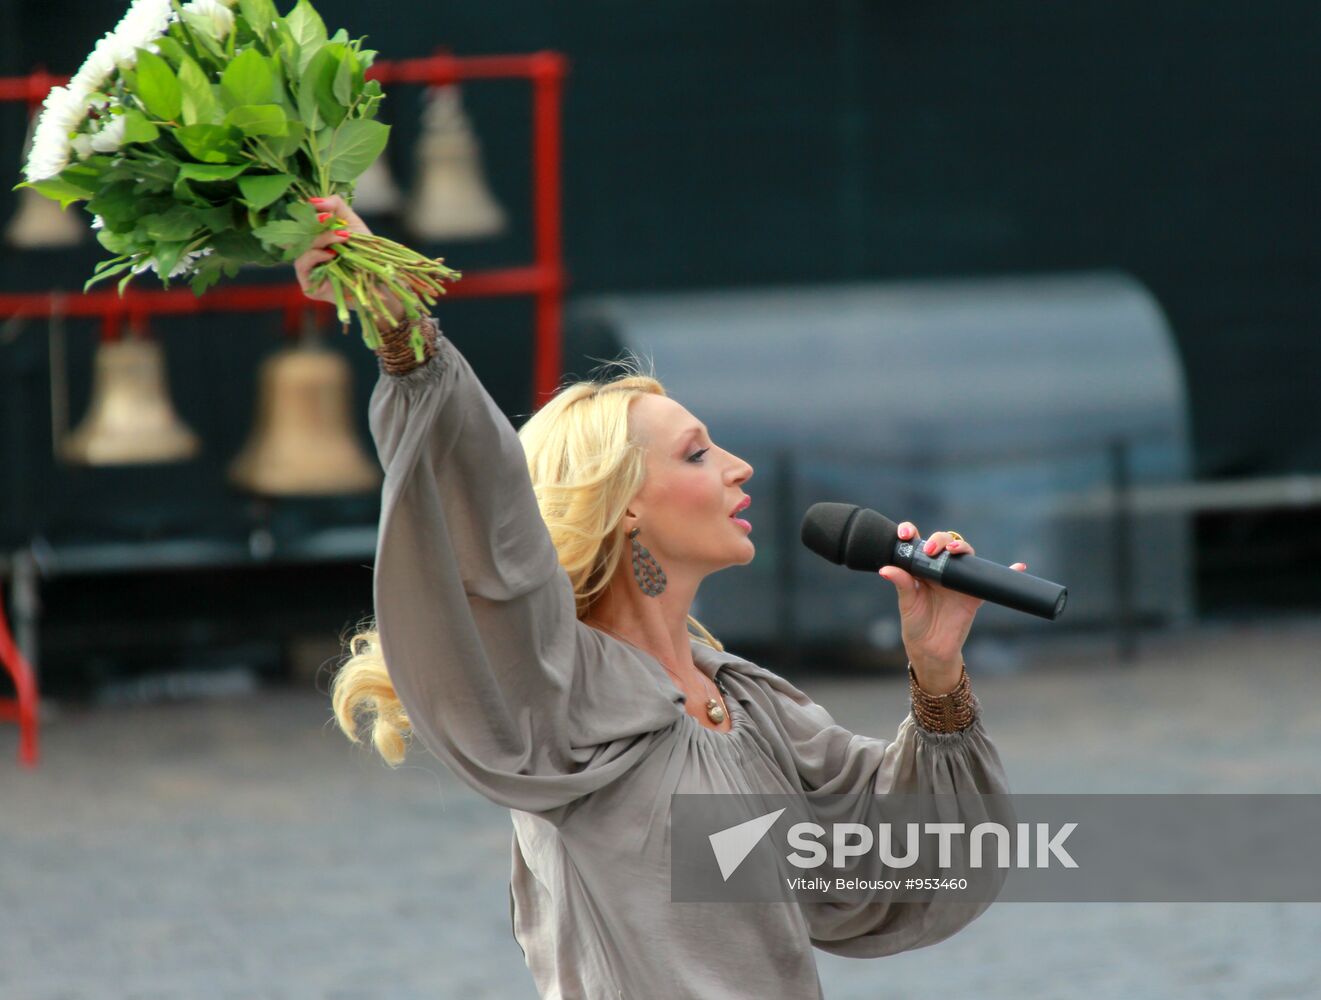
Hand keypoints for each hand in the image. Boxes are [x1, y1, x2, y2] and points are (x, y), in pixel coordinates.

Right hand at [292, 194, 404, 323]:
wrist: (382, 281)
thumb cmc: (367, 253)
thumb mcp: (352, 223)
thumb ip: (335, 206)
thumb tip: (314, 201)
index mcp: (313, 238)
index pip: (298, 222)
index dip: (304, 212)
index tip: (321, 207)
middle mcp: (306, 253)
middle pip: (297, 233)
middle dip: (314, 223)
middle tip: (330, 218)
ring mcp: (307, 270)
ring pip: (300, 248)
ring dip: (321, 239)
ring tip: (343, 236)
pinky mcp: (309, 286)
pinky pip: (302, 265)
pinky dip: (315, 256)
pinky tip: (331, 253)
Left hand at [878, 522, 1028, 693]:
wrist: (932, 649)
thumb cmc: (916, 624)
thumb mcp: (907, 603)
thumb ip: (901, 583)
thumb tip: (886, 569)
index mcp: (920, 568)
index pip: (918, 543)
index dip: (912, 532)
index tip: (906, 533)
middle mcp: (939, 569)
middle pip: (944, 543)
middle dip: (939, 539)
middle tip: (932, 550)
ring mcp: (958, 580)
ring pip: (964, 555)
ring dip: (963, 547)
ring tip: (955, 551)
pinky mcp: (974, 593)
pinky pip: (991, 580)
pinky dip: (1010, 571)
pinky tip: (1019, 565)